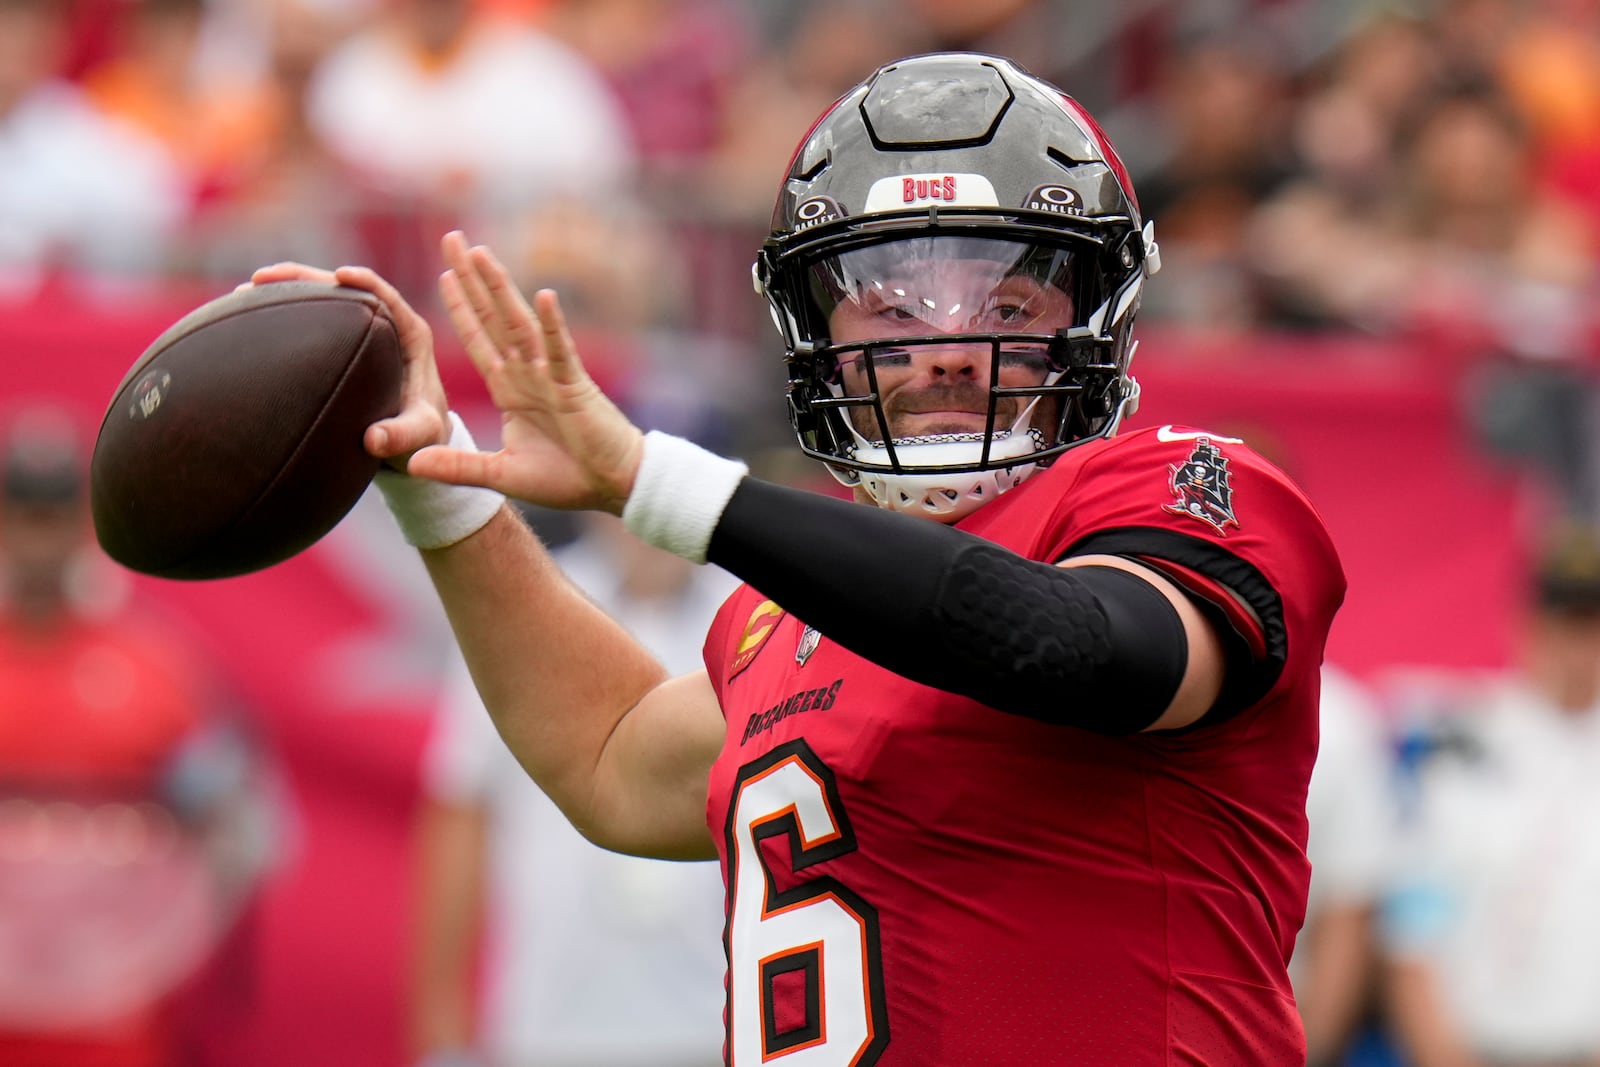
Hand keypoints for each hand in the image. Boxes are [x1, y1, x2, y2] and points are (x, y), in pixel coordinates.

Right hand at [244, 262, 450, 470]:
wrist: (418, 439)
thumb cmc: (425, 433)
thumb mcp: (420, 433)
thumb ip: (403, 435)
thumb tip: (373, 440)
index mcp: (411, 334)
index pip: (387, 296)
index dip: (364, 281)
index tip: (340, 275)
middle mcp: (386, 325)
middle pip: (343, 288)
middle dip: (305, 277)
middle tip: (264, 277)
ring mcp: (362, 331)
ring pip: (323, 299)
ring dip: (287, 291)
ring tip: (246, 290)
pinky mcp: (342, 343)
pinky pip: (312, 319)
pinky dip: (285, 313)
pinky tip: (250, 315)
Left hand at [420, 230, 643, 514]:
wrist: (612, 487)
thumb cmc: (566, 479)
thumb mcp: (501, 474)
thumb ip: (458, 467)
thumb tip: (411, 467)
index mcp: (511, 389)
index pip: (479, 339)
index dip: (461, 307)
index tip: (444, 274)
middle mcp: (528, 373)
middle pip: (493, 317)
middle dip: (471, 279)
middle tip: (452, 238)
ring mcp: (551, 375)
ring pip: (520, 324)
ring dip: (500, 289)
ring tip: (481, 254)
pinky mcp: (575, 386)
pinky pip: (562, 351)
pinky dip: (554, 325)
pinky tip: (545, 297)